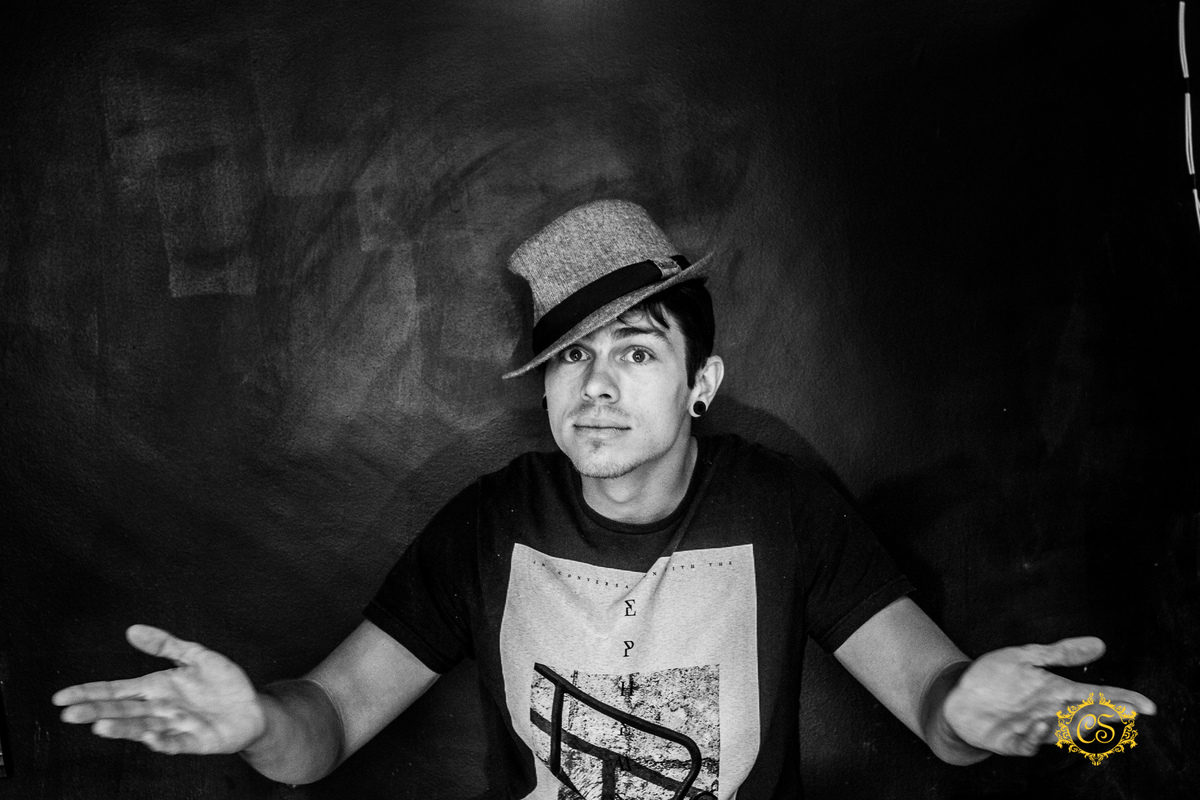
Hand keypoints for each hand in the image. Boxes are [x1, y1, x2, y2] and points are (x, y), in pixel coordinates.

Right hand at [52, 625, 265, 754]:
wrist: (252, 708)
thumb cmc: (222, 684)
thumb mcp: (196, 656)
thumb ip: (165, 644)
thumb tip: (132, 629)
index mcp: (157, 688)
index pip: (116, 691)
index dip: (89, 693)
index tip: (60, 697)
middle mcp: (161, 709)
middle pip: (123, 710)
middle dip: (96, 712)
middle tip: (68, 715)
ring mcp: (176, 726)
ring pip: (143, 728)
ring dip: (123, 728)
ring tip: (99, 726)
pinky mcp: (196, 741)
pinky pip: (176, 742)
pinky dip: (163, 741)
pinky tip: (149, 738)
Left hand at [942, 636, 1155, 756]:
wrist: (958, 696)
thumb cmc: (994, 678)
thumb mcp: (1026, 657)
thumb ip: (1060, 653)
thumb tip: (1100, 643)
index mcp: (1057, 692)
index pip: (1096, 696)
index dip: (1121, 700)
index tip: (1147, 705)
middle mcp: (1051, 712)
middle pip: (1085, 715)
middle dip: (1106, 714)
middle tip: (1126, 711)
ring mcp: (1033, 729)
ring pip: (1063, 733)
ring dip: (1077, 726)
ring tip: (1092, 716)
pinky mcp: (1012, 741)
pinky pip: (1029, 742)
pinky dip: (1037, 736)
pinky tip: (1041, 724)